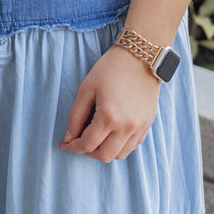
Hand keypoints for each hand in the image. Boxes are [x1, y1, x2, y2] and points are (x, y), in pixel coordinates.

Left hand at [59, 43, 161, 161]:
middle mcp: (127, 126)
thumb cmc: (110, 69)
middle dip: (88, 152)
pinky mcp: (148, 123)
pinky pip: (133, 146)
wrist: (141, 57)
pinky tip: (112, 134)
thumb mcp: (86, 88)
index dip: (73, 147)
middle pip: (104, 156)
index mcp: (109, 117)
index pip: (87, 144)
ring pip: (120, 155)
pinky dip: (120, 146)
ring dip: (105, 151)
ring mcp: (140, 127)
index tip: (64, 144)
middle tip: (80, 141)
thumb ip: (76, 116)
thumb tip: (70, 137)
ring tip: (97, 138)